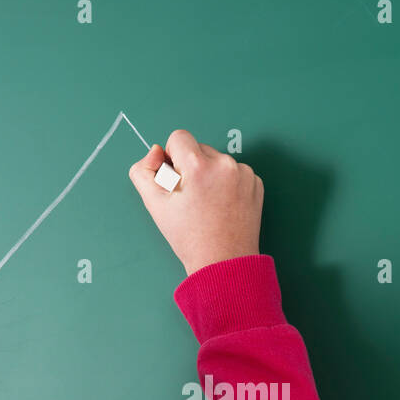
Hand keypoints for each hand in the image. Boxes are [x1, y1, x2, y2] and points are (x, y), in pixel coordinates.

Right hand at [128, 130, 263, 275]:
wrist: (223, 263)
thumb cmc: (189, 237)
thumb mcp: (154, 204)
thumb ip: (144, 171)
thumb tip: (156, 152)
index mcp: (198, 165)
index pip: (179, 137)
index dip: (173, 158)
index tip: (177, 181)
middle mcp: (224, 163)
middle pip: (199, 149)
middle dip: (192, 168)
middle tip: (192, 200)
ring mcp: (244, 173)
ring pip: (217, 161)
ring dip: (210, 175)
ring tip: (208, 206)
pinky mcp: (256, 183)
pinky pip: (234, 172)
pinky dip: (227, 184)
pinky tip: (222, 206)